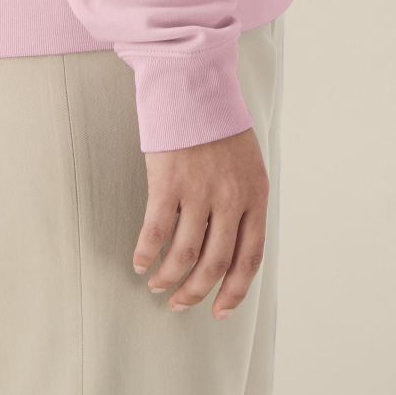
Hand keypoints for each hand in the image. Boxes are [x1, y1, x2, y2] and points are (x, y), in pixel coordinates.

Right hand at [132, 125, 269, 320]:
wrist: (195, 83)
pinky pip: (156, 231)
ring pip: (185, 254)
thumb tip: (228, 245)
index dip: (234, 291)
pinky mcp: (168, 181)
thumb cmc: (219, 124)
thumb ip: (243, 202)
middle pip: (216, 264)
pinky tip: (140, 262)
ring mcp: (199, 191)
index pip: (250, 258)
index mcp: (255, 195)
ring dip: (170, 277)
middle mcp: (230, 198)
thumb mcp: (247, 163)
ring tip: (158, 285)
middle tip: (180, 303)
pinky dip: (147, 253)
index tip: (220, 311)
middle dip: (196, 292)